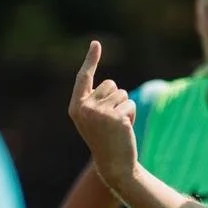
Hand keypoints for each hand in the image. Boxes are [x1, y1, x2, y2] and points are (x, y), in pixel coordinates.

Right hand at [69, 41, 138, 184]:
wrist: (114, 164)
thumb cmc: (106, 139)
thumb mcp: (97, 118)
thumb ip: (98, 101)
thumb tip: (111, 86)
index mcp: (76, 106)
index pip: (84, 77)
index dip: (91, 59)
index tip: (96, 43)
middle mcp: (84, 107)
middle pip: (110, 84)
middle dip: (117, 98)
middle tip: (111, 120)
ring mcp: (99, 112)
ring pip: (122, 93)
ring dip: (125, 108)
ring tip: (117, 126)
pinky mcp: (115, 117)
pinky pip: (130, 103)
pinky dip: (131, 115)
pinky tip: (124, 129)